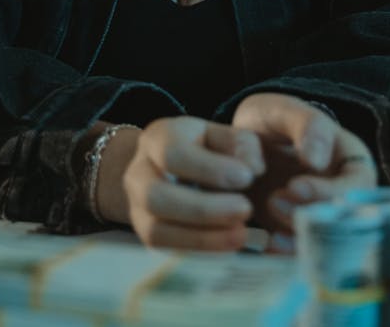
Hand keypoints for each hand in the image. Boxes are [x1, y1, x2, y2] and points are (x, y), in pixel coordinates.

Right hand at [121, 115, 264, 250]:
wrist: (171, 170)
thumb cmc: (202, 150)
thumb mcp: (221, 135)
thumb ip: (241, 145)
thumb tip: (252, 169)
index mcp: (156, 139)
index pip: (173, 154)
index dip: (209, 169)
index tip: (247, 178)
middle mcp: (138, 174)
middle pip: (157, 196)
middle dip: (204, 209)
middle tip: (245, 210)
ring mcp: (137, 210)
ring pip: (156, 231)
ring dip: (202, 238)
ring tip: (241, 235)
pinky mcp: (147, 239)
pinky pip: (165, 254)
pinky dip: (198, 254)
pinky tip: (228, 247)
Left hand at [231, 93, 376, 242]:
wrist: (243, 143)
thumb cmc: (271, 120)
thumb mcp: (284, 111)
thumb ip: (305, 125)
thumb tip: (317, 161)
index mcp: (352, 162)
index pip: (357, 186)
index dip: (329, 192)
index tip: (294, 186)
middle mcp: (344, 196)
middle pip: (342, 221)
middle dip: (310, 217)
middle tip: (273, 201)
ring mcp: (321, 218)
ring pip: (324, 243)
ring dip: (297, 239)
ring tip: (267, 215)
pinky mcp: (299, 236)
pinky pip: (300, 253)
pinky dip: (285, 255)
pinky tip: (266, 246)